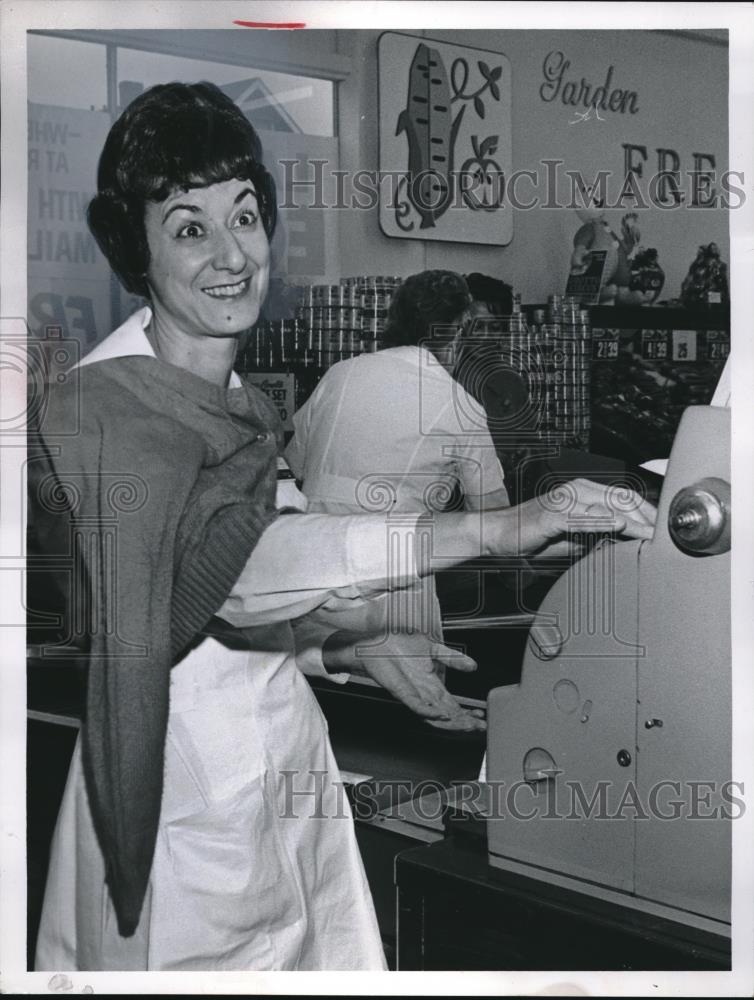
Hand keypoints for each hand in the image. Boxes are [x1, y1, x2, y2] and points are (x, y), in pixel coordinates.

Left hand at [323, 630, 485, 730]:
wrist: (375, 639)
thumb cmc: (398, 644)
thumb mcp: (434, 648)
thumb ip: (453, 658)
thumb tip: (473, 666)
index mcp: (431, 684)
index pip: (452, 704)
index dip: (467, 711)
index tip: (481, 716)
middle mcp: (422, 691)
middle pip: (446, 713)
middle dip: (464, 721)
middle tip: (479, 726)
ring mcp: (412, 693)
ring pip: (433, 714)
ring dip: (450, 720)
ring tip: (465, 725)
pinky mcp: (399, 690)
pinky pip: (415, 705)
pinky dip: (428, 711)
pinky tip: (440, 714)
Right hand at [488, 478, 655, 556]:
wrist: (497, 535)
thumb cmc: (531, 536)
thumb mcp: (571, 538)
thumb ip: (596, 536)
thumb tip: (623, 542)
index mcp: (582, 491)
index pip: (623, 498)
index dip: (646, 511)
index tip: (663, 528)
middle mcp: (575, 490)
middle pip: (621, 499)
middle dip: (646, 516)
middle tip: (665, 534)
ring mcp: (564, 500)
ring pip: (606, 506)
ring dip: (631, 520)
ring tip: (650, 533)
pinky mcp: (552, 514)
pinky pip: (583, 517)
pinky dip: (603, 521)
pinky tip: (619, 527)